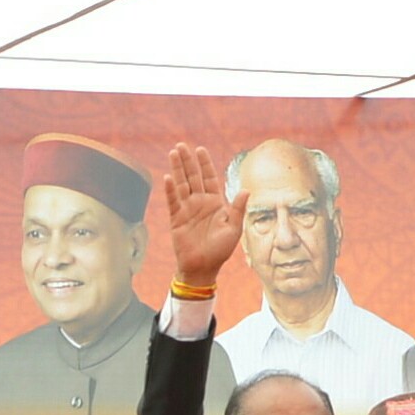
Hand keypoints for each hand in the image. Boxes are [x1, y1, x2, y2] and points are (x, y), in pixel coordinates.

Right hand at [163, 142, 243, 288]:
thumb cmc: (220, 251)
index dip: (204, 164)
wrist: (203, 268)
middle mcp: (200, 203)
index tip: (199, 150)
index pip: (209, 178)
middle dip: (188, 161)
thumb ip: (237, 209)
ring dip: (177, 169)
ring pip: (181, 184)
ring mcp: (187, 210)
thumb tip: (246, 190)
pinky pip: (173, 201)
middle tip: (181, 145)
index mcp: (215, 203)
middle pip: (193, 177)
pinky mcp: (177, 219)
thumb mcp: (234, 229)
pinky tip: (169, 177)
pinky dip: (171, 190)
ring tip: (173, 153)